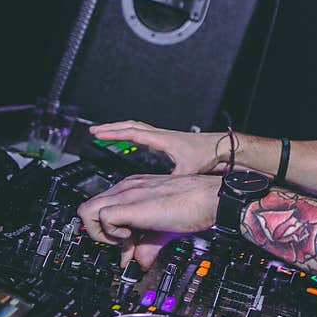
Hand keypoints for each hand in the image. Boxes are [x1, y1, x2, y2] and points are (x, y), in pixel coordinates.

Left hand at [78, 174, 221, 266]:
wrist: (210, 198)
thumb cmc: (195, 206)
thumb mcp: (165, 227)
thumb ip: (147, 243)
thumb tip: (138, 263)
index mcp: (134, 188)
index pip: (103, 208)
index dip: (110, 231)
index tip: (128, 244)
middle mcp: (127, 188)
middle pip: (87, 208)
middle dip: (100, 232)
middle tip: (124, 243)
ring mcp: (127, 193)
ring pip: (86, 211)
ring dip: (101, 233)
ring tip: (126, 240)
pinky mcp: (130, 204)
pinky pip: (102, 218)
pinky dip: (112, 233)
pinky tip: (132, 236)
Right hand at [90, 120, 223, 173]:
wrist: (222, 147)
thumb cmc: (207, 155)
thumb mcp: (187, 170)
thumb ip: (172, 180)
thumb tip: (161, 190)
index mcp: (162, 140)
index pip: (132, 134)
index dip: (113, 134)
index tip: (97, 133)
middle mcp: (161, 135)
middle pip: (131, 126)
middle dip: (112, 128)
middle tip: (95, 131)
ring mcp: (164, 137)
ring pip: (138, 128)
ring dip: (121, 129)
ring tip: (107, 132)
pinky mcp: (168, 141)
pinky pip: (145, 133)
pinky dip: (133, 134)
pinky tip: (130, 140)